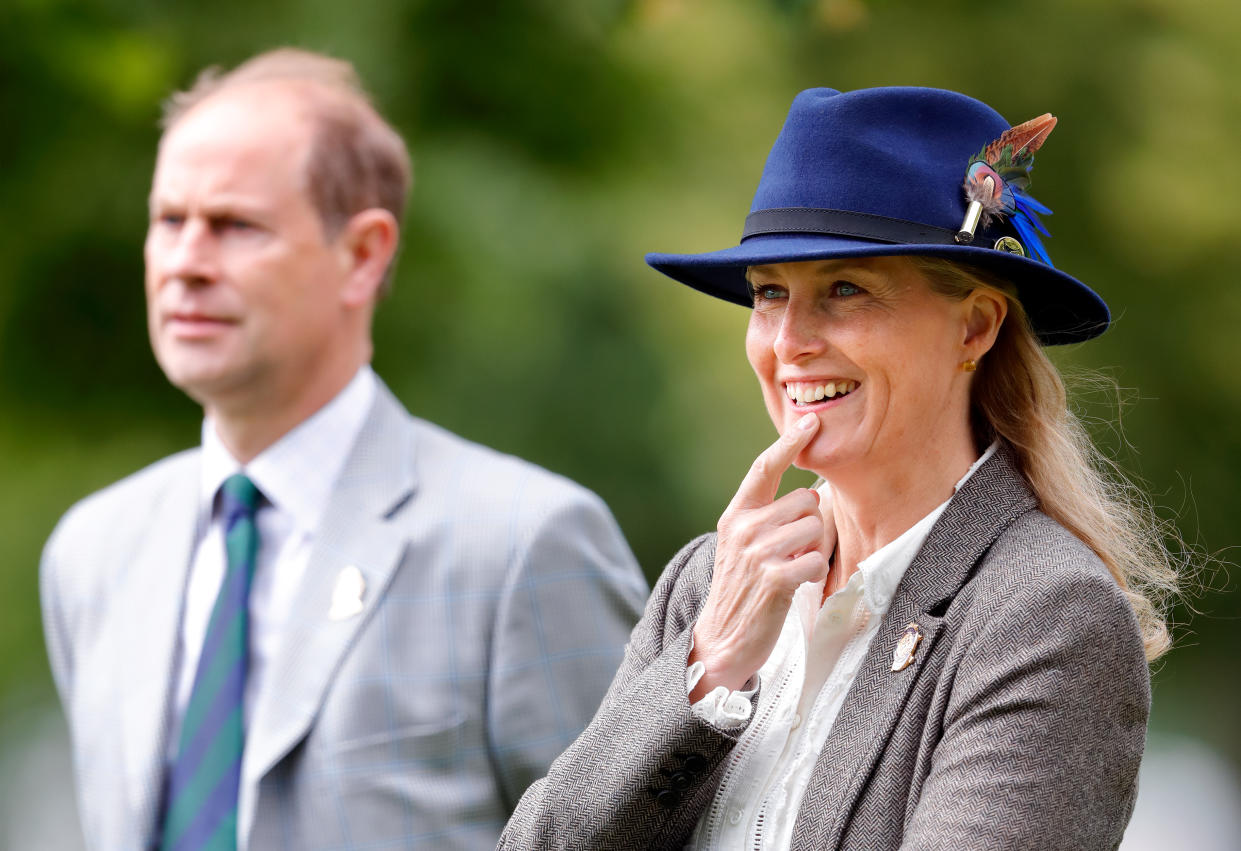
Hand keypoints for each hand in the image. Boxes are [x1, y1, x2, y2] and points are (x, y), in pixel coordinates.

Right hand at [689, 413, 833, 700]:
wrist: (721, 641)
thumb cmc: (743, 591)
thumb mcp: (743, 546)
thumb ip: (767, 517)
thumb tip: (813, 493)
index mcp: (735, 516)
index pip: (764, 468)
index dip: (789, 443)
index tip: (811, 422)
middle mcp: (743, 529)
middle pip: (805, 500)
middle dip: (811, 525)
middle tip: (794, 552)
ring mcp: (757, 554)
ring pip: (815, 529)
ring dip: (814, 550)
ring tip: (792, 570)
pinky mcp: (775, 579)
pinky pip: (817, 560)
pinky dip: (814, 573)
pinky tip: (796, 585)